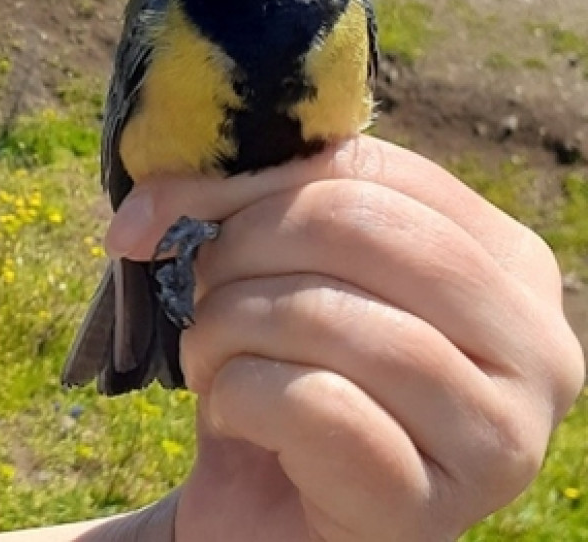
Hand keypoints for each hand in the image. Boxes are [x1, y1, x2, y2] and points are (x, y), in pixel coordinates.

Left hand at [101, 136, 583, 541]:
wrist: (268, 521)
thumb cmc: (279, 380)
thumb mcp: (265, 272)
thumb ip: (228, 208)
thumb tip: (143, 209)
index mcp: (504, 261)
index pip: (368, 169)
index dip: (242, 178)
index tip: (149, 215)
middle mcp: (533, 344)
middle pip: (356, 226)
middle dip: (236, 251)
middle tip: (193, 293)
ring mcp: (499, 435)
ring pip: (330, 315)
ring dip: (227, 329)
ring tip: (211, 363)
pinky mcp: (430, 508)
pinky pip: (311, 403)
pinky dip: (239, 396)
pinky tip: (235, 420)